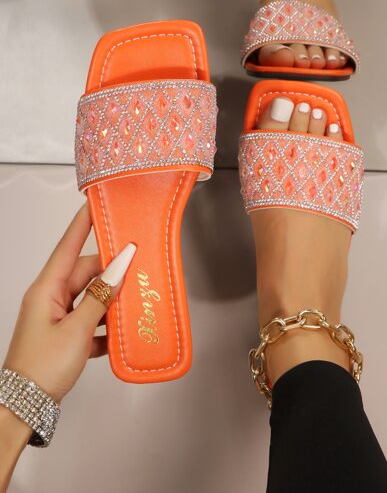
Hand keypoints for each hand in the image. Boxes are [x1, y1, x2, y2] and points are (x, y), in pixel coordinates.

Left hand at [2, 203, 135, 403]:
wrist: (25, 407)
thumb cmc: (42, 367)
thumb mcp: (76, 329)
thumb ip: (101, 297)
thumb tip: (119, 267)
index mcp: (47, 289)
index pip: (67, 247)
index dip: (82, 225)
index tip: (95, 205)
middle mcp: (51, 298)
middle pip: (86, 274)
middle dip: (111, 272)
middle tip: (137, 267)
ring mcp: (58, 317)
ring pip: (91, 297)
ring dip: (111, 302)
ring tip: (134, 302)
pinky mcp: (66, 334)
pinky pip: (90, 320)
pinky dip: (105, 326)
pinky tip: (119, 335)